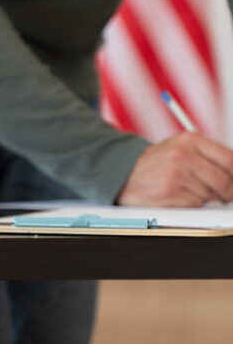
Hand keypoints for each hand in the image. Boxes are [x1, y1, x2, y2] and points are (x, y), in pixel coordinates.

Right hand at [117, 132, 232, 206]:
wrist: (121, 174)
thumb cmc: (154, 164)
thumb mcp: (180, 148)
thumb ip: (207, 156)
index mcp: (189, 139)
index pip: (230, 159)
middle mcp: (182, 154)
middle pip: (224, 180)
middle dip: (227, 193)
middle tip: (222, 196)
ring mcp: (174, 173)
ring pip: (211, 195)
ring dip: (205, 198)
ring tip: (187, 191)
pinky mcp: (168, 192)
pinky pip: (196, 204)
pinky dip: (191, 204)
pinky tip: (178, 197)